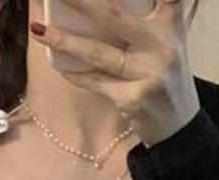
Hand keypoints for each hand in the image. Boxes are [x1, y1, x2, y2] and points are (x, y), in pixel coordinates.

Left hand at [31, 0, 199, 149]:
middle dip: (81, 2)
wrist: (179, 128)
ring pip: (98, 52)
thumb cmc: (165, 77)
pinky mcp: (133, 99)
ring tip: (39, 29)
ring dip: (64, 40)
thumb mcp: (168, 41)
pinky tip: (58, 64)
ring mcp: (147, 74)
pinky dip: (75, 73)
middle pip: (114, 15)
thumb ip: (146, 17)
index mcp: (170, 25)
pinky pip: (95, 82)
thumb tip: (94, 8)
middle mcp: (162, 46)